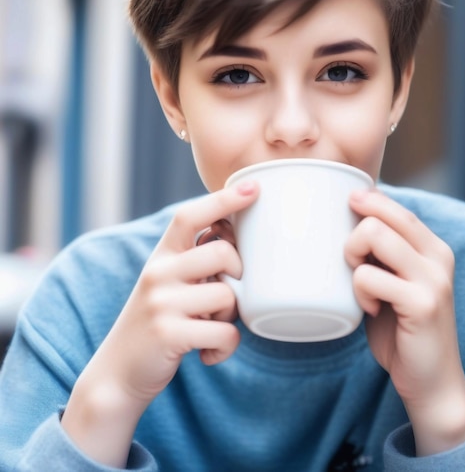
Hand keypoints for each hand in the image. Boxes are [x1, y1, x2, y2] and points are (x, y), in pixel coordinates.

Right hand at [61, 181, 257, 465]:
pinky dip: (226, 347)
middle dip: (237, 272)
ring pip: (227, 296)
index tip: (251, 187)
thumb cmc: (159, 320)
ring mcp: (161, 303)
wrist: (118, 373)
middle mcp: (158, 273)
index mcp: (162, 256)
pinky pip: (224, 333)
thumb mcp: (168, 282)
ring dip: (231, 316)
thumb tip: (234, 231)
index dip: (222, 200)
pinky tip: (210, 352)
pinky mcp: (168, 335)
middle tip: (226, 293)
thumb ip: (195, 259)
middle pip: (221, 253)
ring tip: (213, 326)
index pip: (189, 217)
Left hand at [345, 189, 464, 455]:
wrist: (432, 382)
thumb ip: (384, 256)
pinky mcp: (422, 303)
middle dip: (352, 237)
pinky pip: (368, 277)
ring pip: (374, 236)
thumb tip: (351, 222)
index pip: (398, 208)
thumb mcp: (396, 283)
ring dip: (353, 259)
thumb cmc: (404, 331)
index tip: (348, 202)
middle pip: (380, 217)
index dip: (369, 199)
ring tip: (362, 286)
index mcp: (434, 249)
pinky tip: (369, 309)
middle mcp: (439, 257)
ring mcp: (433, 279)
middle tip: (354, 266)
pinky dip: (359, 291)